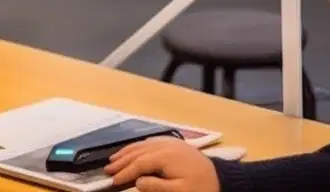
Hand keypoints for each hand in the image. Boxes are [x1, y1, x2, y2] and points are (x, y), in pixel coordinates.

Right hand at [105, 137, 220, 191]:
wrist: (222, 178)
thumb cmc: (200, 188)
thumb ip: (157, 187)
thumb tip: (137, 182)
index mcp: (165, 156)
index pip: (139, 163)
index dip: (125, 172)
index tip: (113, 180)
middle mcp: (165, 145)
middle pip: (138, 150)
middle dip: (122, 160)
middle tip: (107, 169)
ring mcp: (170, 143)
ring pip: (143, 144)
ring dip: (128, 151)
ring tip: (115, 158)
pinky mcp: (175, 144)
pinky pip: (151, 142)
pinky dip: (139, 146)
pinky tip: (135, 150)